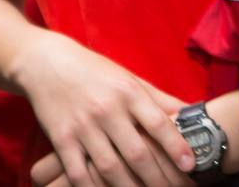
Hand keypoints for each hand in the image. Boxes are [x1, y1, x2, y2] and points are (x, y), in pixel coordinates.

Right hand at [11, 31, 193, 186]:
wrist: (47, 63)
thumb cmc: (97, 72)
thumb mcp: (130, 79)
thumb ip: (159, 98)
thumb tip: (190, 111)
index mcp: (129, 93)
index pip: (159, 123)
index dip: (176, 145)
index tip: (190, 165)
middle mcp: (108, 110)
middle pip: (136, 152)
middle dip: (156, 177)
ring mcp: (83, 127)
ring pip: (109, 167)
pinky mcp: (61, 139)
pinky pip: (78, 172)